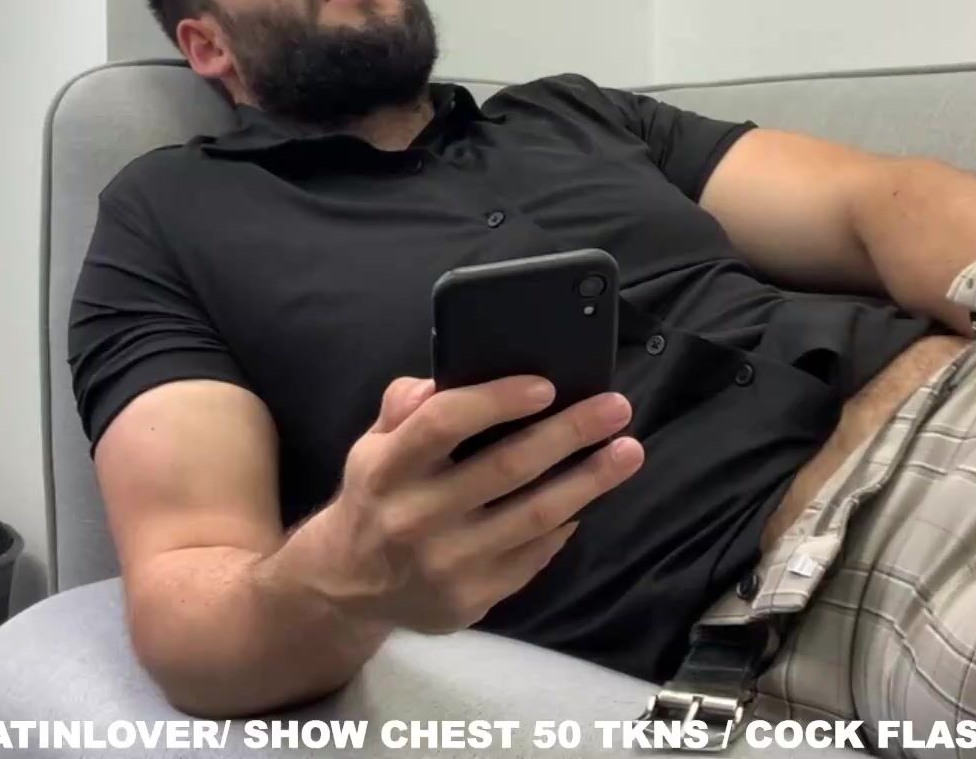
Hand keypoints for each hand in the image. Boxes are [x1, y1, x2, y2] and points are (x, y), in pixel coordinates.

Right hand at [285, 375, 642, 633]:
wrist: (348, 586)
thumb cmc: (376, 497)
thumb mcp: (371, 445)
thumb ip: (404, 405)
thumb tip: (447, 376)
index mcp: (388, 468)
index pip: (444, 423)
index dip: (498, 400)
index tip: (546, 385)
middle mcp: (416, 516)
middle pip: (507, 467)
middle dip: (570, 433)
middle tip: (616, 407)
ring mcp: (446, 563)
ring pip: (534, 516)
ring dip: (589, 481)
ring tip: (627, 452)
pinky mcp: (470, 599)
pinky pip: (532, 556)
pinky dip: (565, 525)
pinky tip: (587, 500)